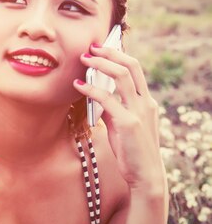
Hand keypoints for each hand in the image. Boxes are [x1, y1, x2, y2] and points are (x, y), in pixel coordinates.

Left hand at [73, 44, 165, 196]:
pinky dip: (91, 89)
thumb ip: (112, 109)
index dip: (118, 54)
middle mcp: (145, 102)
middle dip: (109, 53)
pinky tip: (78, 85)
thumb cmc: (131, 150)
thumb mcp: (122, 125)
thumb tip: (96, 96)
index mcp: (146, 101)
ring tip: (83, 60)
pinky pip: (107, 99)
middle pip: (130, 66)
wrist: (144, 175)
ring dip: (100, 65)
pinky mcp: (128, 122)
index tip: (101, 47)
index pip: (135, 68)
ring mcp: (138, 111)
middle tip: (90, 48)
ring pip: (121, 76)